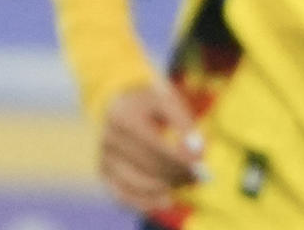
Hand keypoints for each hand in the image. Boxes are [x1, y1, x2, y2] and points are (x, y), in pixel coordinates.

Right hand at [97, 80, 204, 212]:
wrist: (119, 103)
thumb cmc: (150, 103)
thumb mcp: (168, 102)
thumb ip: (185, 123)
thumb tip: (197, 152)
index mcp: (123, 116)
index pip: (152, 144)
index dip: (176, 156)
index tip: (199, 162)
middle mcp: (108, 140)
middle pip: (145, 165)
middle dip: (175, 173)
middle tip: (198, 177)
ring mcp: (103, 159)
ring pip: (135, 183)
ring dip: (164, 187)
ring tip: (186, 182)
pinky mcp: (104, 175)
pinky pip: (123, 195)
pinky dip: (145, 202)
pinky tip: (166, 199)